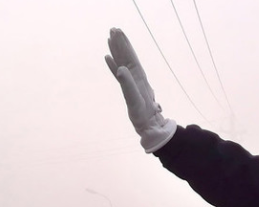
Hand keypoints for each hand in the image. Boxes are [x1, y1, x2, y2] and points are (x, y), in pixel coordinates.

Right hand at [105, 28, 175, 152]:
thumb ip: (128, 84)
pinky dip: (113, 64)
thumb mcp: (135, 100)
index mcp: (138, 76)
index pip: (129, 56)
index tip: (116, 32)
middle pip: (127, 55)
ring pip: (123, 61)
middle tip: (113, 29)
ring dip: (117, 50)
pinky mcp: (128, 87)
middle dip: (120, 42)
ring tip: (110, 38)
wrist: (150, 125)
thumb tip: (121, 68)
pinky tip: (108, 58)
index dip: (123, 44)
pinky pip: (119, 72)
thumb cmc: (143, 115)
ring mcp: (132, 81)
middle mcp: (136, 76)